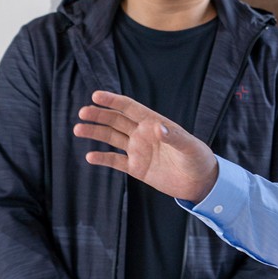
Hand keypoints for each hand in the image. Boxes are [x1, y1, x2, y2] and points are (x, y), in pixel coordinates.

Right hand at [75, 92, 219, 202]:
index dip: (113, 101)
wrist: (200, 183)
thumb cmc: (199, 159)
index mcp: (154, 123)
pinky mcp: (137, 168)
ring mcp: (139, 150)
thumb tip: (158, 127)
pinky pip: (116, 161)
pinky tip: (90, 156)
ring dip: (96, 132)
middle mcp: (143, 134)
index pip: (130, 108)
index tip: (96, 95)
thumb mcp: (189, 147)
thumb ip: (174, 137)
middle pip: (117, 120)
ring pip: (112, 138)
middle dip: (99, 115)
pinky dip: (103, 158)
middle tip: (82, 112)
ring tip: (78, 129)